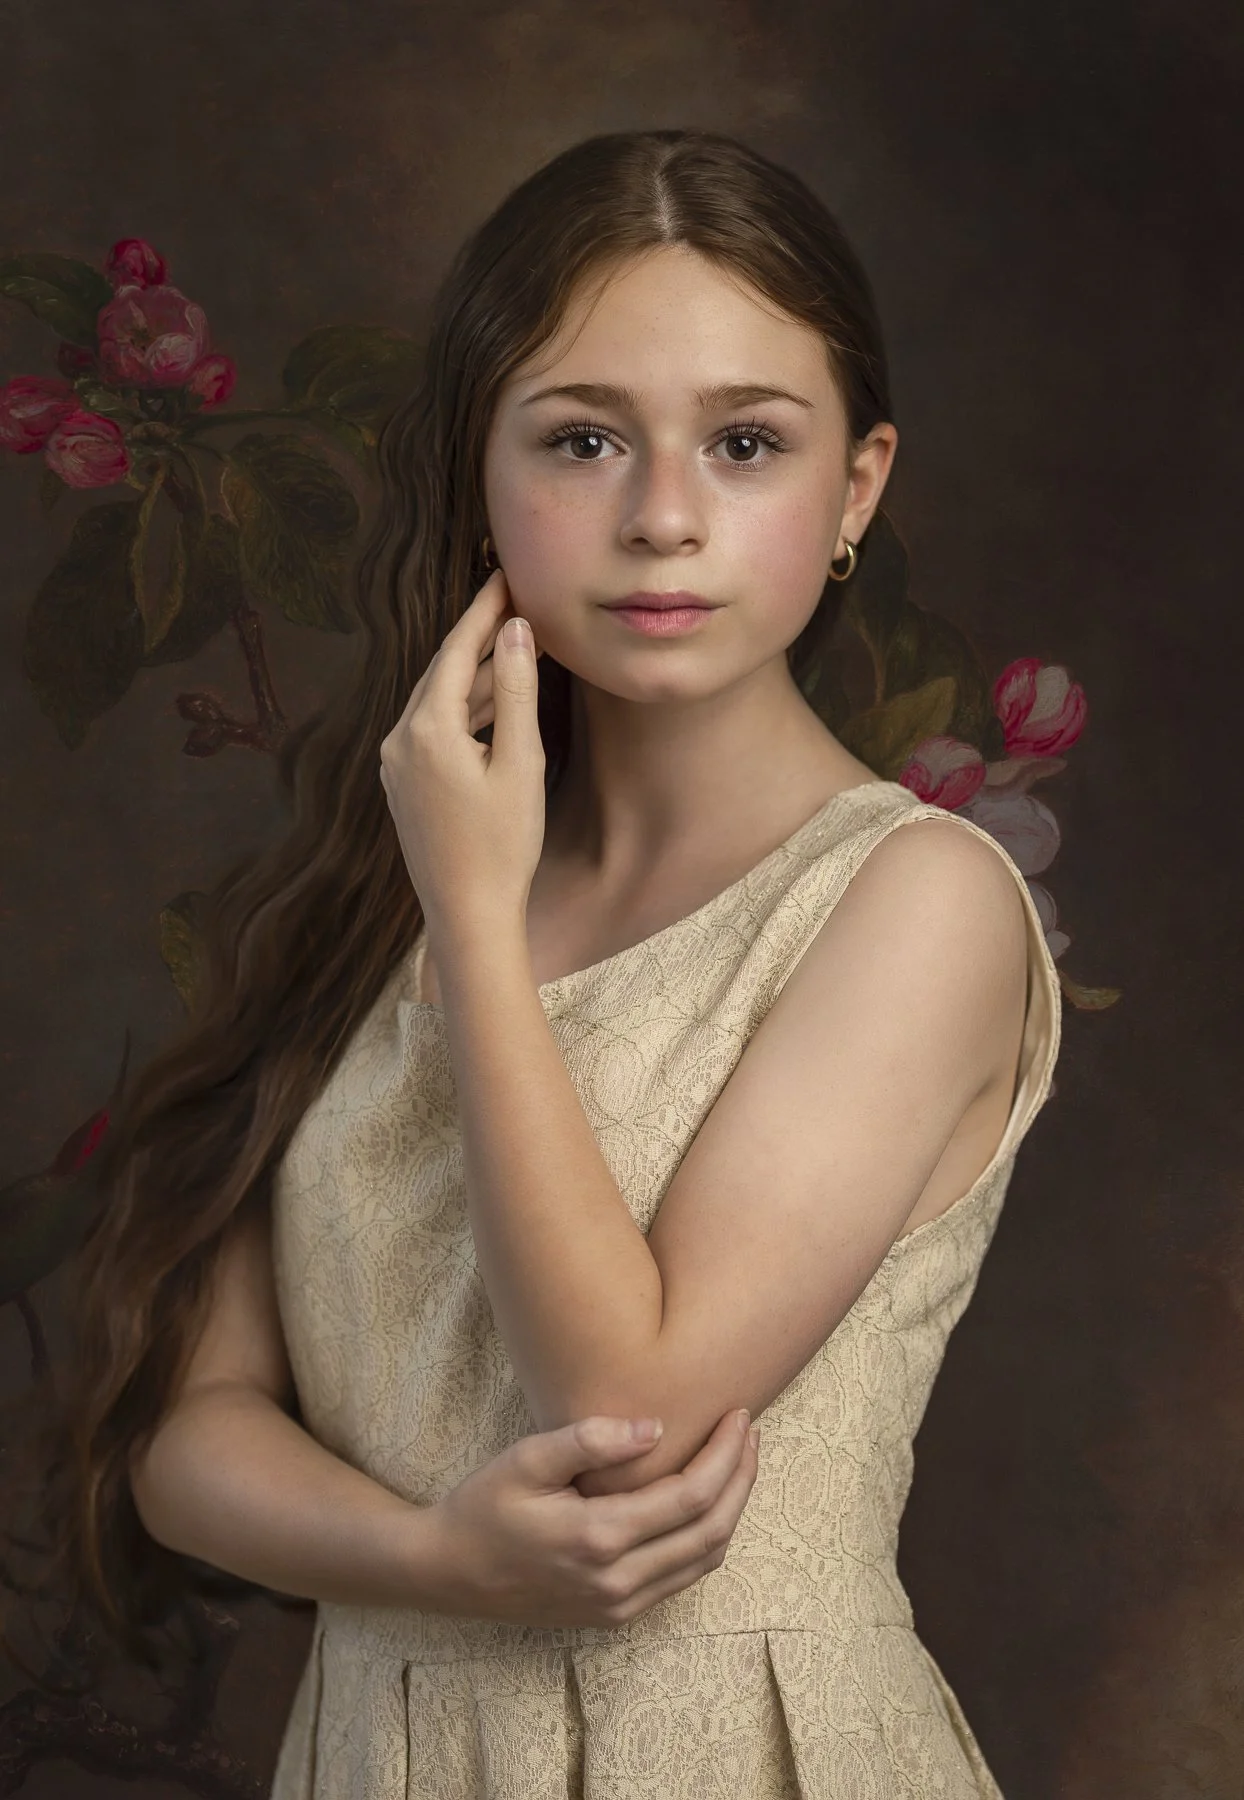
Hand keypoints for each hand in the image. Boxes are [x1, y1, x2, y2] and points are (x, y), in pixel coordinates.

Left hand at [378, 568, 546, 928]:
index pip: (456, 650)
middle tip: (515, 604)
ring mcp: (396, 764)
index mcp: (427, 728)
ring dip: (473, 678)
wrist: (468, 912)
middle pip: (442, 672)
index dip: (484, 610)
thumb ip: (514, 691)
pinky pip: (431, 730)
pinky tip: (490, 707)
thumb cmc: (502, 845)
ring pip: (436, 702)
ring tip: (512, 651)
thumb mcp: (520, 762)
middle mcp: (400, 739)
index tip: (507, 576)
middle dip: (478, 638)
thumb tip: (515, 632)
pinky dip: (461, 711)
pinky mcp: (402, 785)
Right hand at [422, 1408, 760, 1627]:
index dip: (726, 1455)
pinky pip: (681, 1578)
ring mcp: (619, 1604)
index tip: (739, 1414)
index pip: (693, 1496)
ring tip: (739, 1460)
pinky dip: (708, 1539)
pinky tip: (707, 1502)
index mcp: (600, 1538)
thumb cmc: (484, 1506)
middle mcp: (618, 1581)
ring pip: (705, 1561)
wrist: (448, 1571)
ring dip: (732, 1509)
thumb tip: (656, 1429)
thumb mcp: (527, 1459)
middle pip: (712, 1531)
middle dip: (741, 1478)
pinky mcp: (615, 1615)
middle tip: (750, 1431)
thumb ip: (591, 1440)